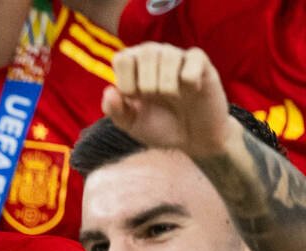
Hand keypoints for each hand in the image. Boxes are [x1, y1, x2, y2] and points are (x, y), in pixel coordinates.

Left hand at [103, 44, 236, 157]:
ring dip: (166, 80)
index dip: (125, 79)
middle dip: (146, 80)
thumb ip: (115, 110)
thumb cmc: (160, 127)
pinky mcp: (202, 64)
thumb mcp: (132, 124)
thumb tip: (109, 90)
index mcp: (135, 69)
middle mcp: (156, 58)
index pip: (122, 58)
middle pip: (146, 50)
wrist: (192, 139)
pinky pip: (194, 57)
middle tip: (153, 97)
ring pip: (168, 53)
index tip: (133, 98)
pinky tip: (192, 89)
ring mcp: (179, 59)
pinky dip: (189, 77)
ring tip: (172, 95)